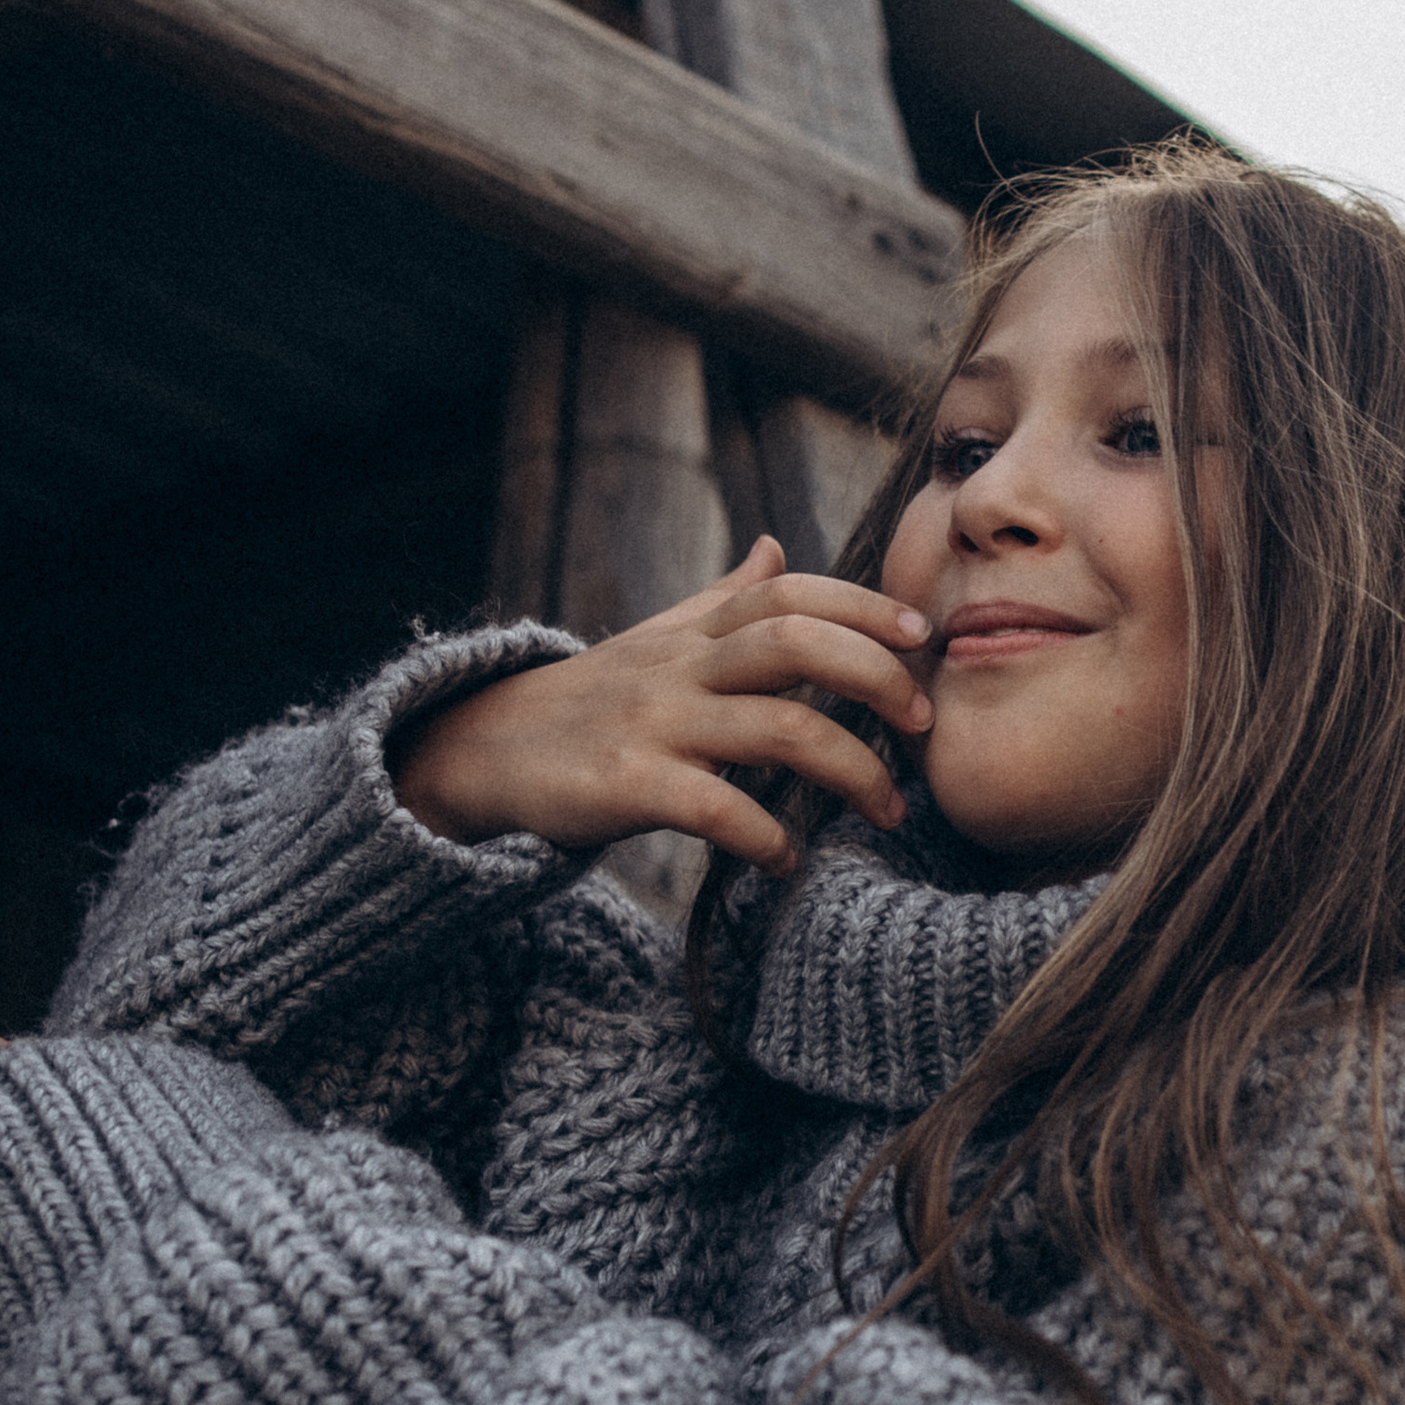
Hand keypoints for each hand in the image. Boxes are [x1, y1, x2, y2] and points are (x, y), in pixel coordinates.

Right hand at [392, 539, 932, 873]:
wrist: (481, 753)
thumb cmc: (591, 700)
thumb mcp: (657, 640)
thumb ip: (722, 600)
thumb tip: (774, 546)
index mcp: (694, 634)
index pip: (790, 593)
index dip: (862, 603)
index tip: (922, 633)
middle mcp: (679, 668)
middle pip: (795, 644)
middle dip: (875, 676)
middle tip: (921, 724)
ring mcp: (652, 726)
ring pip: (777, 730)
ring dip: (851, 771)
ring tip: (887, 809)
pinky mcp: (622, 786)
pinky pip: (713, 807)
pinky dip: (764, 835)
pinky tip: (788, 859)